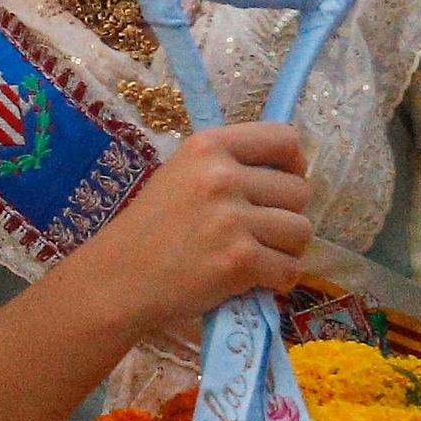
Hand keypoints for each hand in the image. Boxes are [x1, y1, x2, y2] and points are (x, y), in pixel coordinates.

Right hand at [75, 123, 312, 332]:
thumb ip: (229, 167)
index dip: (293, 165)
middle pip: (300, 191)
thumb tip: (292, 174)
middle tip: (254, 232)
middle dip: (285, 215)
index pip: (284, 139)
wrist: (118, 277)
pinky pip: (290, 269)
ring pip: (301, 231)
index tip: (279, 186)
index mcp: (207, 147)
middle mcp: (221, 176)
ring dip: (284, 250)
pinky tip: (249, 280)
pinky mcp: (239, 260)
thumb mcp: (182, 175)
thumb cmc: (152, 228)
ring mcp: (230, 219)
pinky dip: (276, 280)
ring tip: (251, 256)